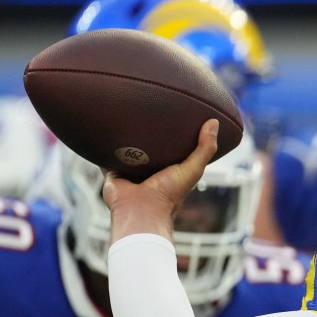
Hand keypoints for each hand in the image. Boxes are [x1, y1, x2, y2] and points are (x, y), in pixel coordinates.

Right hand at [102, 119, 218, 241]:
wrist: (141, 210)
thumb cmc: (169, 193)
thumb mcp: (193, 169)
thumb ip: (205, 148)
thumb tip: (214, 123)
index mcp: (169, 169)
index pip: (173, 147)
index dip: (176, 133)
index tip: (178, 113)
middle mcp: (150, 169)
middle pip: (149, 146)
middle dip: (149, 131)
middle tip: (149, 107)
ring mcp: (130, 170)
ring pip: (126, 147)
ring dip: (126, 135)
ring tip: (126, 112)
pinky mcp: (113, 170)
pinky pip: (106, 155)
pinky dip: (104, 145)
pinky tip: (103, 129)